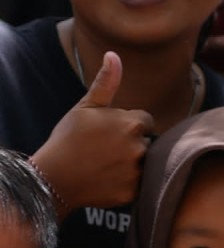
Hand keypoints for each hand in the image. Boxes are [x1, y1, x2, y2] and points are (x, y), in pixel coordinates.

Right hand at [32, 53, 153, 212]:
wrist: (52, 178)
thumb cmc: (68, 139)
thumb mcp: (85, 107)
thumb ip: (106, 83)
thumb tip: (113, 55)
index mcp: (133, 123)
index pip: (145, 121)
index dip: (128, 125)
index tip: (110, 132)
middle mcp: (140, 147)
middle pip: (147, 142)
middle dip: (132, 143)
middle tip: (106, 150)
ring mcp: (136, 172)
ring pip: (145, 163)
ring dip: (133, 163)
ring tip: (107, 165)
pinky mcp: (132, 192)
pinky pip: (139, 185)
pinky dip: (128, 182)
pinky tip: (108, 179)